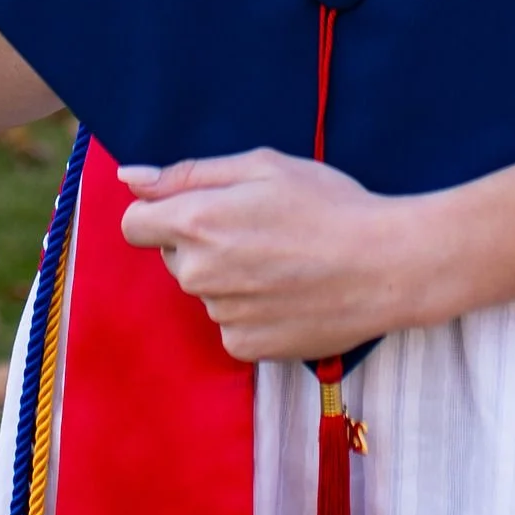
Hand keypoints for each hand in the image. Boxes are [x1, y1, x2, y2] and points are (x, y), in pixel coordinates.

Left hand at [118, 149, 443, 362]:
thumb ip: (188, 174)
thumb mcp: (262, 166)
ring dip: (229, 275)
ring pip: (206, 290)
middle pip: (175, 256)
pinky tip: (288, 291)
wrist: (384, 266)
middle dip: (202, 241)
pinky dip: (250, 309)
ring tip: (284, 259)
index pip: (135, 226)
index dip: (160, 212)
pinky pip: (230, 323)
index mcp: (198, 223)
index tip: (195, 209)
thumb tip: (130, 178)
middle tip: (258, 227)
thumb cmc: (328, 204)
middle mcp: (200, 275)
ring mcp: (222, 316)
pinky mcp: (246, 348)